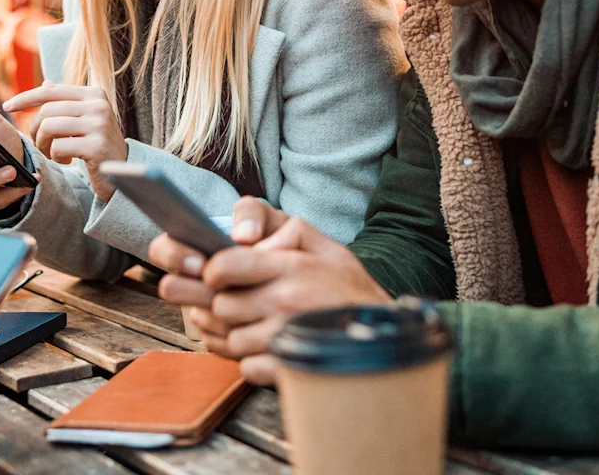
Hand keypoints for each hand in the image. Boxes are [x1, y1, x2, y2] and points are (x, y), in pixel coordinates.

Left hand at [4, 83, 127, 201]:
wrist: (123, 171)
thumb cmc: (98, 144)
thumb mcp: (85, 119)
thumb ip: (66, 102)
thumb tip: (45, 84)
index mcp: (94, 94)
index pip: (51, 91)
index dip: (25, 98)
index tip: (8, 107)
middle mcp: (99, 105)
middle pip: (47, 111)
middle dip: (35, 130)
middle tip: (41, 144)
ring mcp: (100, 125)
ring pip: (49, 128)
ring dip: (43, 145)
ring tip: (51, 153)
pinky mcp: (97, 146)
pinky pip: (58, 147)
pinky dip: (55, 157)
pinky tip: (65, 161)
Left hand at [154, 198, 389, 383]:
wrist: (385, 334)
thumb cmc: (348, 288)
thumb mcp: (325, 246)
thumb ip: (286, 230)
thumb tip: (246, 238)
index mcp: (291, 267)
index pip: (224, 266)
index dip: (214, 270)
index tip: (221, 275)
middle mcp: (285, 301)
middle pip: (220, 305)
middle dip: (224, 303)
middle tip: (240, 301)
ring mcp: (286, 337)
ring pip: (229, 339)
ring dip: (236, 334)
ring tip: (255, 325)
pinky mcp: (288, 369)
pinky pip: (245, 368)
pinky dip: (250, 361)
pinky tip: (266, 348)